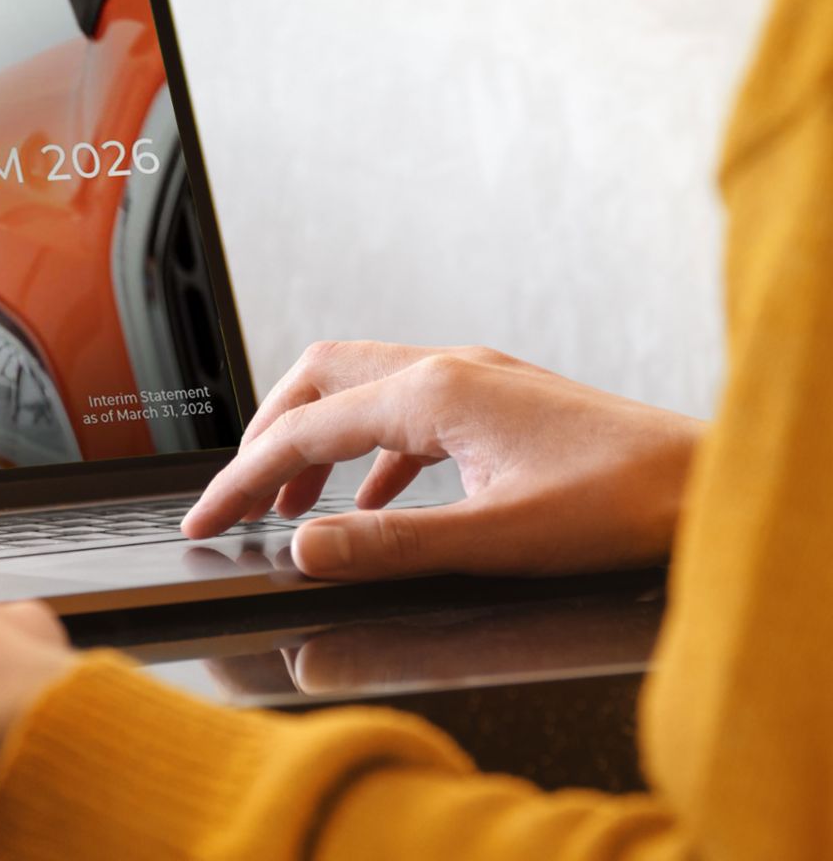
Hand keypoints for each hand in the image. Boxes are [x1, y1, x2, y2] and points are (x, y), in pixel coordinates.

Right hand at [181, 341, 701, 579]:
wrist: (709, 483)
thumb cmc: (623, 503)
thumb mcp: (492, 539)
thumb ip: (387, 545)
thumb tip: (303, 547)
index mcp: (433, 392)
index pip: (304, 429)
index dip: (242, 479)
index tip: (206, 518)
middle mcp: (447, 369)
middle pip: (318, 378)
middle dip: (265, 435)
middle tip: (235, 495)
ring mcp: (475, 379)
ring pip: (361, 389)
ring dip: (315, 439)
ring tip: (289, 502)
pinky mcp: (499, 401)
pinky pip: (404, 411)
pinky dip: (367, 451)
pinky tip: (372, 499)